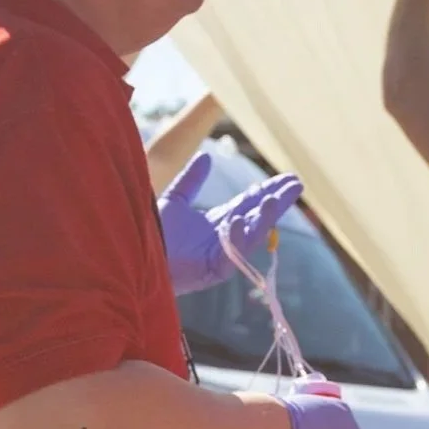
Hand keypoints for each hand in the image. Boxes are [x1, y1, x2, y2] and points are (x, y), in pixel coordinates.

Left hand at [157, 152, 302, 296]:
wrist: (131, 256)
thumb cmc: (151, 234)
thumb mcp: (174, 201)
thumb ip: (191, 181)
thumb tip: (206, 157)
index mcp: (217, 223)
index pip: (250, 204)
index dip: (269, 190)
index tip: (288, 177)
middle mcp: (224, 239)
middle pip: (257, 217)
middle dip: (278, 202)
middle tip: (297, 184)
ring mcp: (220, 256)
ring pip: (250, 236)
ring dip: (265, 218)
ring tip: (276, 199)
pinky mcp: (211, 271)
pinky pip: (230, 256)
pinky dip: (235, 239)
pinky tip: (239, 220)